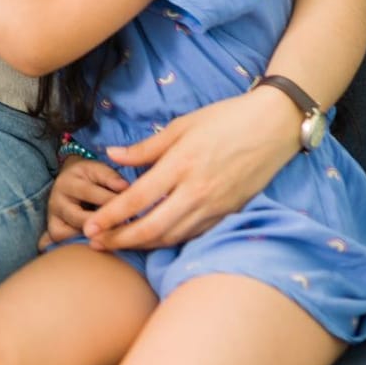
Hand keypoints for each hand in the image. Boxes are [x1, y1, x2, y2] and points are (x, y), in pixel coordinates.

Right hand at [40, 155, 129, 248]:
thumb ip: (111, 177)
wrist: (69, 181)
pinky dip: (74, 247)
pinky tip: (93, 249)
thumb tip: (125, 188)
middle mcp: (56, 200)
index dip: (112, 203)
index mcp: (68, 182)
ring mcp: (52, 217)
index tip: (132, 212)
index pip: (90, 193)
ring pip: (67, 234)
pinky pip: (59, 243)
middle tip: (123, 232)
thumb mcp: (99, 170)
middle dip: (101, 226)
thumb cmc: (89, 177)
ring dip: (89, 239)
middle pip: (78, 218)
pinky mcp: (53, 230)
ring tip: (111, 241)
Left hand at [83, 88, 296, 251]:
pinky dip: (171, 241)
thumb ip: (146, 147)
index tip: (90, 226)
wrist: (275, 125)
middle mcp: (197, 191)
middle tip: (96, 243)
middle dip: (121, 240)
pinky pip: (194, 234)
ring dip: (143, 245)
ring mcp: (215, 205)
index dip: (111, 216)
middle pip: (152, 227)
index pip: (138, 199)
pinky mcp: (229, 212)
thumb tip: (112, 155)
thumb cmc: (227, 119)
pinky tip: (154, 240)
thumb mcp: (182, 125)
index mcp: (181, 165)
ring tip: (118, 245)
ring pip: (172, 236)